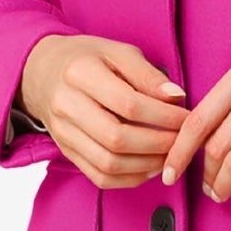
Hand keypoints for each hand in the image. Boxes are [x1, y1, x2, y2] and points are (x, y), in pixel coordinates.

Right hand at [20, 34, 188, 189]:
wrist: (43, 73)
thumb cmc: (88, 59)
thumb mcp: (118, 52)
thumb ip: (147, 74)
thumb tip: (177, 97)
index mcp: (80, 73)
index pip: (129, 104)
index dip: (164, 115)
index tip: (187, 118)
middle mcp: (66, 105)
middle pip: (117, 138)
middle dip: (159, 143)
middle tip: (183, 140)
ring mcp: (63, 133)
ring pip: (108, 163)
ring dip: (147, 164)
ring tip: (170, 155)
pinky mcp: (66, 152)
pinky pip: (100, 177)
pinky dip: (130, 178)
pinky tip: (150, 167)